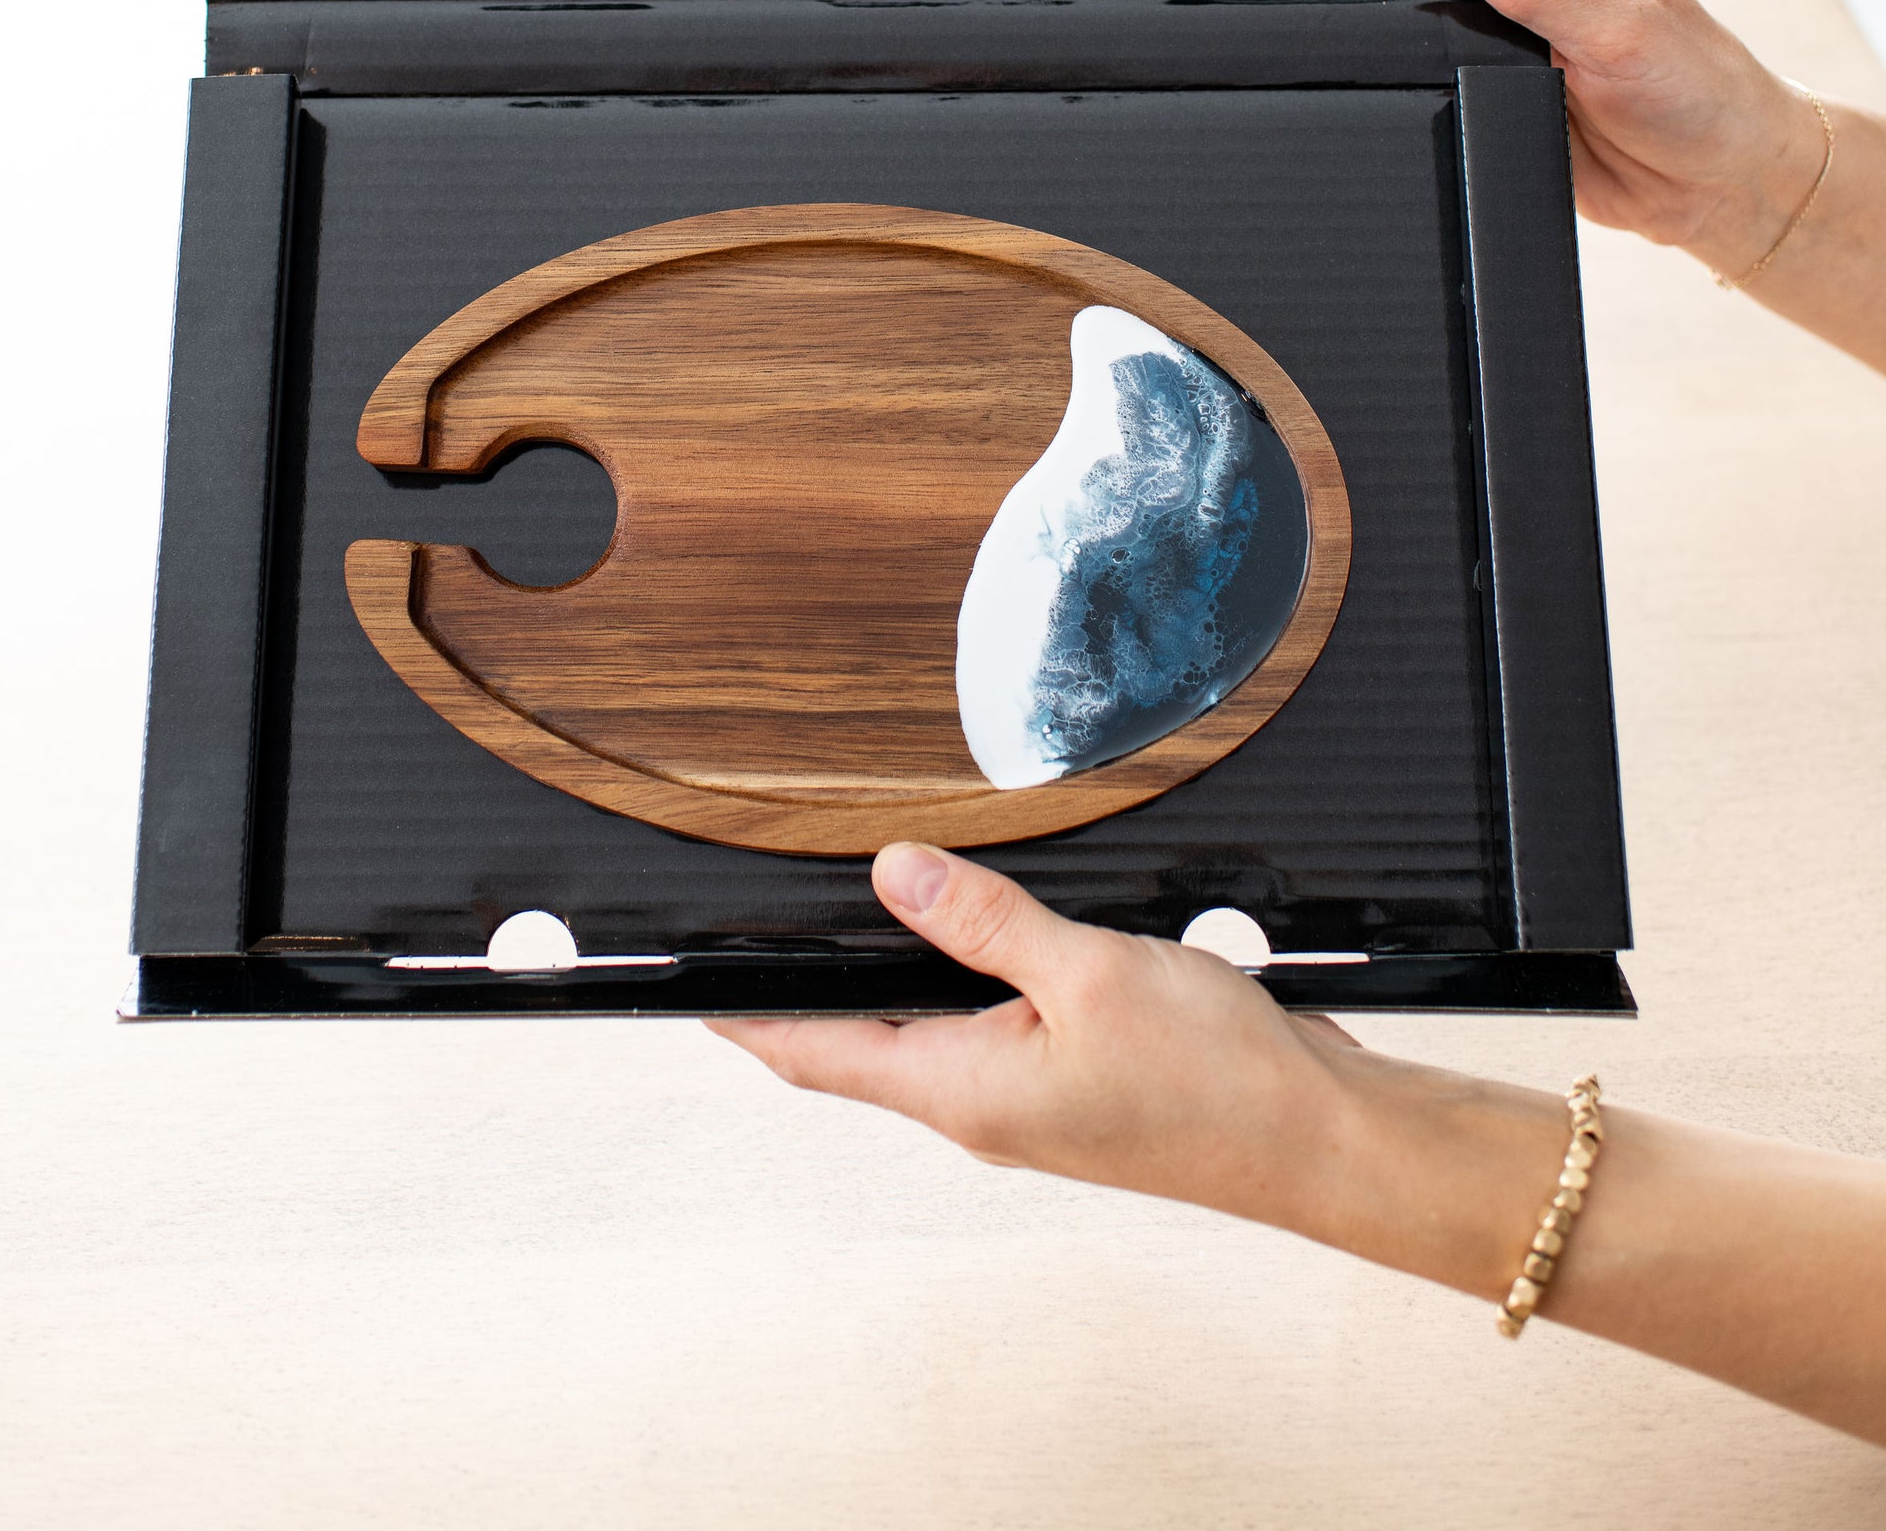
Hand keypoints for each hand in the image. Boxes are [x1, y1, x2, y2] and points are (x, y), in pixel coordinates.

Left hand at [709, 842, 1358, 1225]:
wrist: (1321, 1140)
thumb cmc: (1216, 1080)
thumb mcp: (1086, 973)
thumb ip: (985, 922)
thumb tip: (894, 873)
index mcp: (965, 1092)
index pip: (817, 1054)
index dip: (748, 1015)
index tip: (692, 980)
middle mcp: (985, 1106)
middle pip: (864, 1045)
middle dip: (812, 986)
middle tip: (765, 922)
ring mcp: (1033, 1099)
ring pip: (933, 1030)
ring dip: (895, 976)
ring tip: (857, 910)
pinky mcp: (1080, 1080)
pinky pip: (997, 1023)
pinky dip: (969, 975)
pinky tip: (984, 928)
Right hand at [1447, 0, 1828, 273]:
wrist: (1722, 188)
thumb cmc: (1700, 87)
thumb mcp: (1617, 20)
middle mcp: (1533, 8)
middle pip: (1451, 0)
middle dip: (1454, 23)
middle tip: (1504, 46)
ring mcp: (1519, 66)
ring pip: (1448, 61)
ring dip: (1462, 77)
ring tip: (1515, 89)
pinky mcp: (1510, 118)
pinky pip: (1463, 115)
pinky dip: (1469, 121)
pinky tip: (1496, 123)